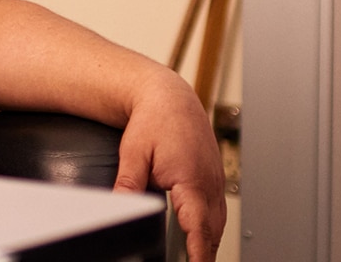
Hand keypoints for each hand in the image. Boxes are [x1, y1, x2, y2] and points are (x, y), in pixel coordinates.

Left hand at [113, 73, 226, 261]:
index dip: (199, 252)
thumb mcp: (134, 153)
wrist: (169, 96)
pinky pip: (219, 208)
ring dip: (211, 242)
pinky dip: (213, 227)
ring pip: (219, 221)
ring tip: (200, 259)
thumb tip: (120, 206)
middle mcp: (207, 181)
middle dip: (206, 253)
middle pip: (213, 230)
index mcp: (190, 178)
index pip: (198, 226)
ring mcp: (214, 178)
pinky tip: (204, 237)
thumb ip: (128, 184)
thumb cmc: (154, 119)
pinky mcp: (214, 176)